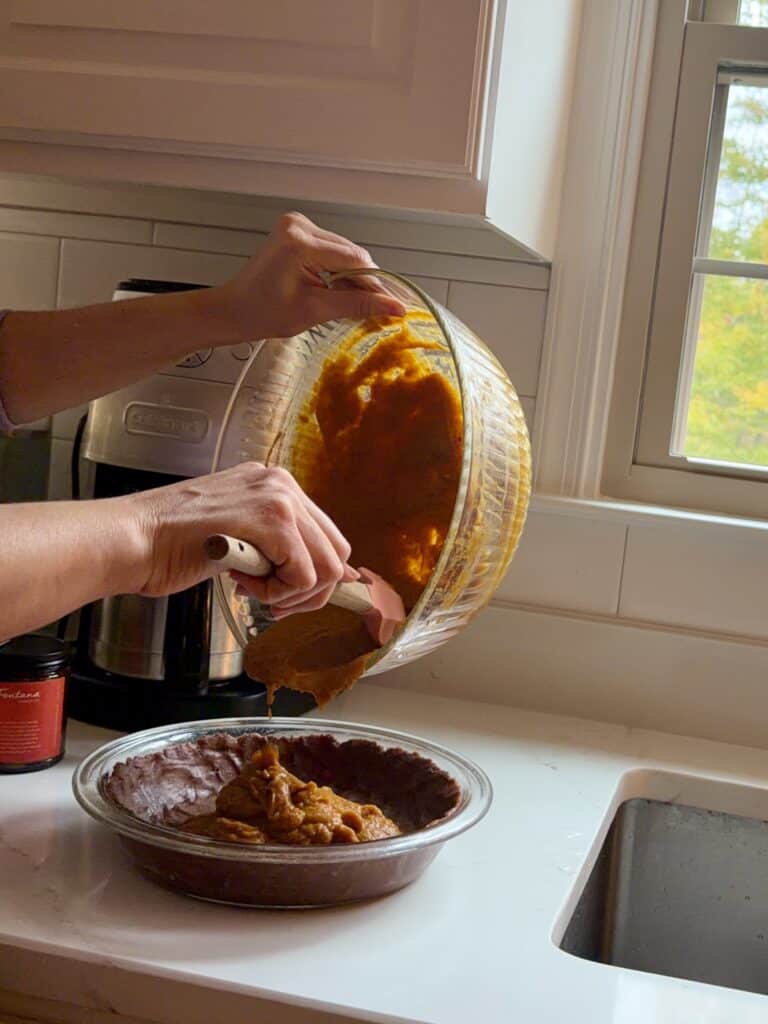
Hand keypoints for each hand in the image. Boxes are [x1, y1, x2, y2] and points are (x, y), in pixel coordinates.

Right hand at [127, 462, 356, 614]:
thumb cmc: (169, 544)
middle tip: (272, 602)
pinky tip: (242, 584)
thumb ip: (276, 548)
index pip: (326, 537)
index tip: (281, 593)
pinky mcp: (272, 519)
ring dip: (291, 593)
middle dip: (308, 591)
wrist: (132, 539)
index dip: (311, 577)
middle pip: (335, 553)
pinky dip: (277, 594)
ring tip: (253, 590)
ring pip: (326, 567)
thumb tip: (328, 576)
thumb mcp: (235, 539)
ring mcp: (278, 497)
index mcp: (273, 485)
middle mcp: (281, 484)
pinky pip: (303, 574)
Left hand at [216, 211, 405, 339]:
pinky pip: (332, 251)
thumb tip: (393, 307)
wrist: (234, 310)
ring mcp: (298, 225)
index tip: (396, 304)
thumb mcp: (314, 311)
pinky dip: (341, 271)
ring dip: (355, 277)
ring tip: (366, 303)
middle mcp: (299, 225)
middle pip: (350, 253)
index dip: (377, 284)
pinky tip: (347, 289)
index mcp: (299, 242)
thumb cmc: (264, 313)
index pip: (353, 260)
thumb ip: (356, 304)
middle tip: (386, 308)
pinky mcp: (298, 232)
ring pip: (344, 252)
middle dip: (368, 281)